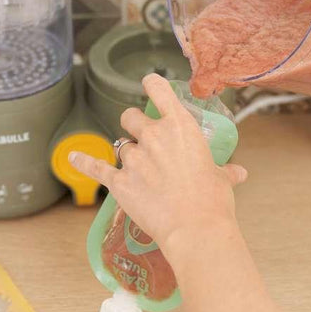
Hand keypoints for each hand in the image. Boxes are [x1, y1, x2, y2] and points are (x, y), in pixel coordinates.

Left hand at [69, 74, 246, 250]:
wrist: (195, 228)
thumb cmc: (213, 201)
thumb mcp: (222, 179)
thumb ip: (225, 171)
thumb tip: (238, 173)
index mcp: (180, 126)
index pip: (159, 90)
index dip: (152, 84)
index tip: (149, 84)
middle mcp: (153, 135)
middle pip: (131, 117)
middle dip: (135, 125)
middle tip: (143, 139)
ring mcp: (133, 158)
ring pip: (120, 145)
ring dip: (126, 153)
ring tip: (138, 169)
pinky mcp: (119, 181)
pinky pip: (96, 167)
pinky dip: (83, 162)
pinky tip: (72, 158)